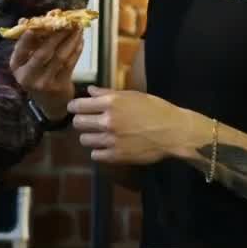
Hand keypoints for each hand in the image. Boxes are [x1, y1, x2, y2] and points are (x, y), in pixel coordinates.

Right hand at [11, 29, 83, 119]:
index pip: (20, 50)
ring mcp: (44, 82)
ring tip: (78, 28)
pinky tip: (80, 40)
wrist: (50, 103)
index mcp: (16, 66)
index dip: (26, 39)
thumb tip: (25, 20)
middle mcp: (28, 76)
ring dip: (70, 40)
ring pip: (59, 57)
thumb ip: (28, 42)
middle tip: (67, 22)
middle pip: (42, 53)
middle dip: (56, 35)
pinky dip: (76, 50)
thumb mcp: (27, 61)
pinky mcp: (59, 85)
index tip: (34, 26)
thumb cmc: (37, 75)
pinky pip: (69, 64)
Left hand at [68, 86, 206, 164]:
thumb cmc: (155, 109)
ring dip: (90, 137)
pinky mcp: (116, 156)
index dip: (74, 107)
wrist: (173, 132)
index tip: (74, 109)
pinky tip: (107, 146)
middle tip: (88, 122)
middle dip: (81, 121)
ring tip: (99, 135)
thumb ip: (108, 93)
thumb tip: (89, 91)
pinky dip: (99, 151)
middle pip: (78, 123)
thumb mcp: (133, 95)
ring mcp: (111, 140)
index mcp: (111, 103)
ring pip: (84, 140)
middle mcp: (107, 121)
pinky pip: (95, 155)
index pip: (78, 105)